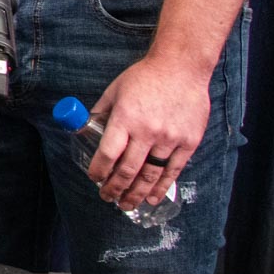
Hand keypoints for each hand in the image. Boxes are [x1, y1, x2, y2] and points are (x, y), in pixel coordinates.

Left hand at [89, 56, 207, 210]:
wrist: (181, 69)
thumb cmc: (144, 78)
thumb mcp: (114, 91)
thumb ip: (101, 112)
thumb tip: (85, 129)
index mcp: (125, 119)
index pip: (108, 153)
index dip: (99, 170)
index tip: (94, 179)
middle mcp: (147, 131)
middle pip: (128, 169)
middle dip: (115, 188)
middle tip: (107, 198)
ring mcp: (170, 138)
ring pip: (151, 174)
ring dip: (136, 193)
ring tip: (127, 204)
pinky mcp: (189, 142)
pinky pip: (174, 170)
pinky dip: (162, 186)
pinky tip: (152, 197)